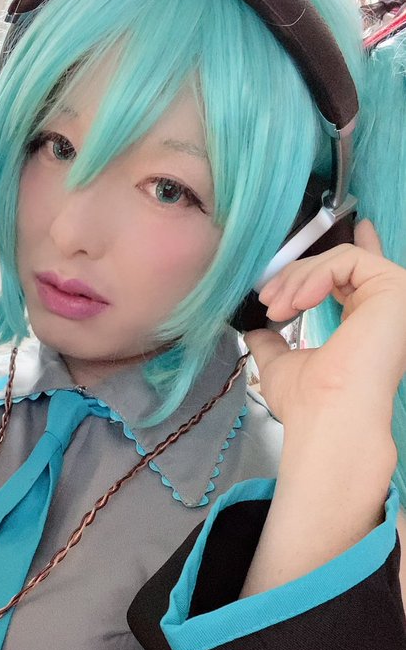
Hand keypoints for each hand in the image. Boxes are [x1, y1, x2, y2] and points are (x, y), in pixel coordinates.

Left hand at [246, 222, 405, 432]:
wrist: (327, 417)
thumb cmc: (310, 403)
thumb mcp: (283, 365)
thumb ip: (274, 344)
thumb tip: (257, 333)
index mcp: (367, 325)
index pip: (359, 276)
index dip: (351, 250)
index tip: (339, 232)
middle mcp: (385, 310)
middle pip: (341, 265)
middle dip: (296, 274)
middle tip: (268, 299)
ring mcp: (393, 299)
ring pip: (342, 259)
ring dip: (299, 277)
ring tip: (277, 306)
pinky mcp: (394, 288)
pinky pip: (349, 259)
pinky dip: (316, 274)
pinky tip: (298, 301)